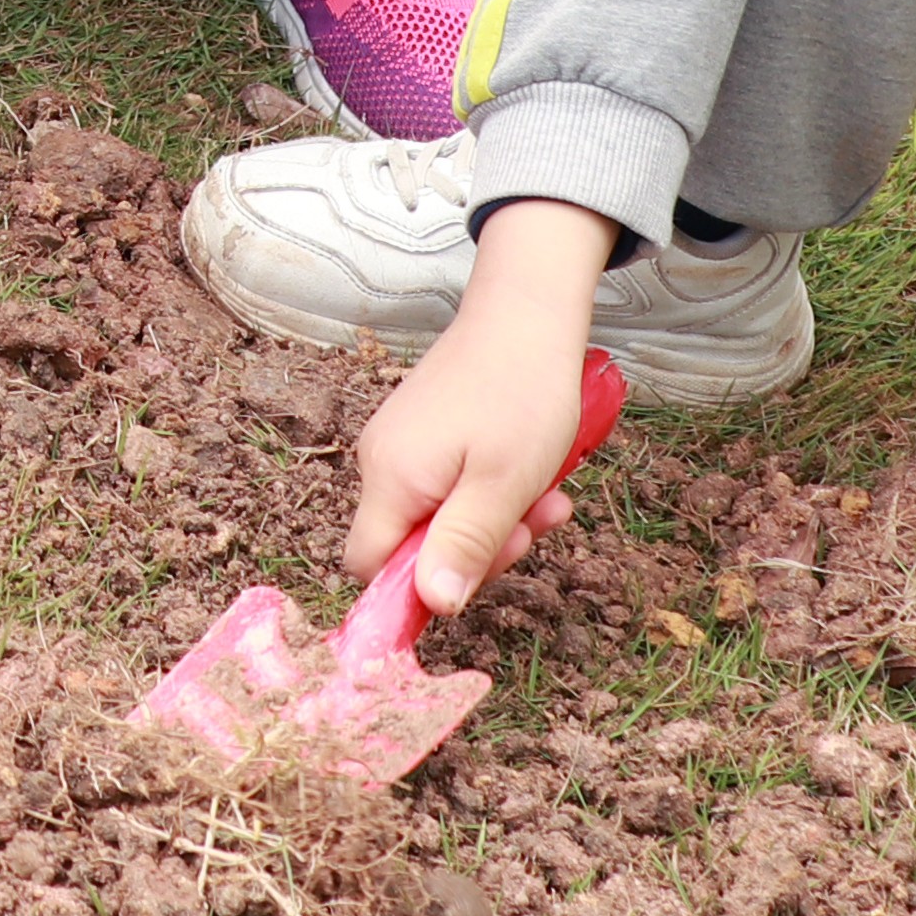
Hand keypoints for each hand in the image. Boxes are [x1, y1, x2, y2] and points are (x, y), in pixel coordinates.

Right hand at [345, 199, 613, 615]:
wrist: (527, 311)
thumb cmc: (521, 393)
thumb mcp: (503, 482)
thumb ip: (464, 545)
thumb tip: (434, 604)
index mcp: (391, 478)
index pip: (369, 566)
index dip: (414, 589)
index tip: (474, 577)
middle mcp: (380, 461)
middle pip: (407, 545)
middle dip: (474, 549)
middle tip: (531, 528)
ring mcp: (399, 443)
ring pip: (435, 515)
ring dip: (492, 520)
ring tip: (547, 498)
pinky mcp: (422, 430)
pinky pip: (446, 484)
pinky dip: (487, 490)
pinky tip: (528, 474)